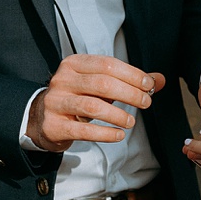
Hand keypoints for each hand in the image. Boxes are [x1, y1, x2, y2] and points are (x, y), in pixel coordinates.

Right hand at [27, 54, 164, 151]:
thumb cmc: (77, 98)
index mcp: (75, 64)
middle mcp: (63, 80)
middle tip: (146, 103)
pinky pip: (83, 130)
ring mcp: (56, 103)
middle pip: (103, 84)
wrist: (42, 118)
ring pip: (92, 107)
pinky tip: (119, 135)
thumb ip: (129, 81)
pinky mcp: (54, 125)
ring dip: (118, 115)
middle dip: (129, 94)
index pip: (108, 64)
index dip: (132, 74)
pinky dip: (105, 133)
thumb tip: (159, 80)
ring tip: (131, 122)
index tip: (149, 86)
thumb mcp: (100, 85)